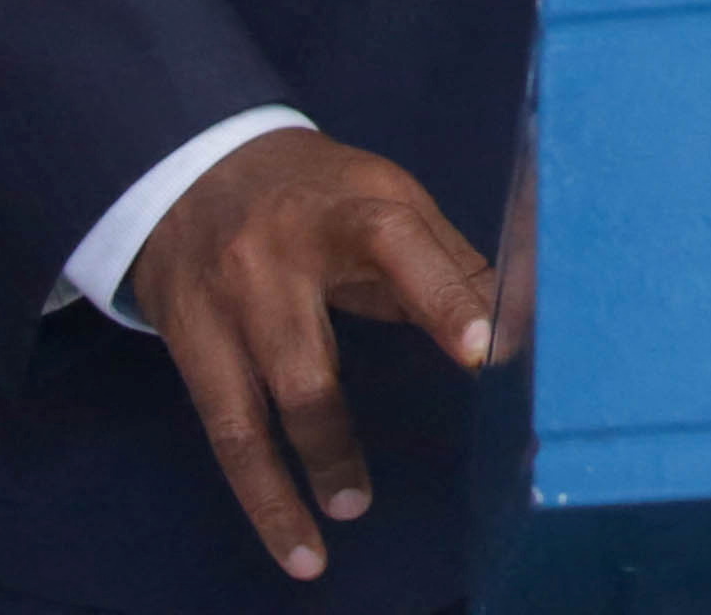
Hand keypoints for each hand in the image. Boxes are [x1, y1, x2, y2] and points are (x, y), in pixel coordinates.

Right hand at [119, 124, 496, 579]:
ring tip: (344, 518)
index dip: (442, 298)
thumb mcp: (384, 199)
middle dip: (335, 428)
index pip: (396, 246)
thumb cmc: (318, 194)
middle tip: (376, 487)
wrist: (192, 170)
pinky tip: (292, 540)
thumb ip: (446, 261)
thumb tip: (521, 320)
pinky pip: (224, 432)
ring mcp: (225, 307)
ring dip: (297, 476)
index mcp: (345, 208)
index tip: (485, 350)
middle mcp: (275, 258)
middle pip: (303, 352)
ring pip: (253, 409)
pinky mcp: (189, 346)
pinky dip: (260, 493)